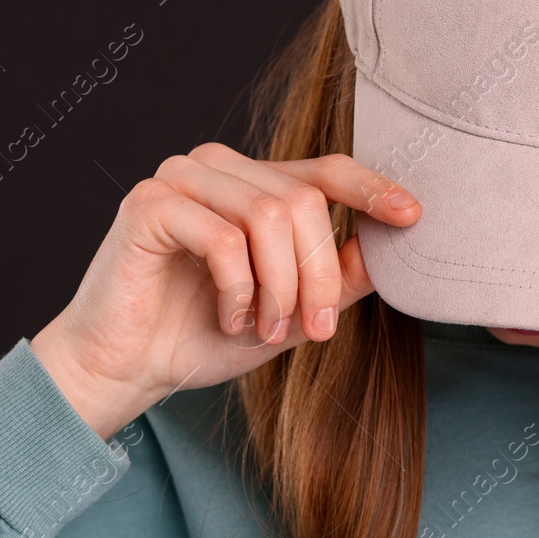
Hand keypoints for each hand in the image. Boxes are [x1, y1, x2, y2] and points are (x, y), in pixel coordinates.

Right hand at [30, 143, 420, 438]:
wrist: (125, 370)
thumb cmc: (202, 336)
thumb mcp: (291, 313)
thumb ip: (337, 278)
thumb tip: (389, 249)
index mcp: (252, 182)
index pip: (324, 170)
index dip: (371, 190)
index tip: (413, 215)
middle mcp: (217, 167)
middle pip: (303, 200)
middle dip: (318, 274)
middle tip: (315, 329)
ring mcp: (180, 178)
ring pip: (269, 216)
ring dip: (279, 288)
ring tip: (265, 330)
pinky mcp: (150, 204)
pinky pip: (224, 239)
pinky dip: (239, 289)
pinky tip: (229, 316)